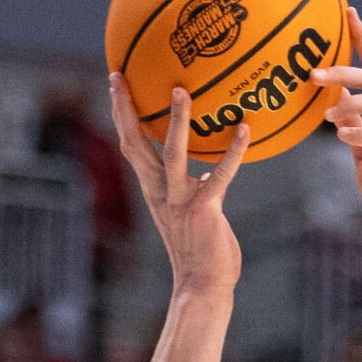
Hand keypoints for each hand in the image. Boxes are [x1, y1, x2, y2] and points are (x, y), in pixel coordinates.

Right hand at [109, 74, 247, 298]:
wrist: (202, 285)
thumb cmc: (200, 252)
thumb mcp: (192, 214)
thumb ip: (197, 190)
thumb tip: (207, 172)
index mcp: (153, 190)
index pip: (131, 146)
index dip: (121, 115)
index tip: (117, 84)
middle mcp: (160, 192)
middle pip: (135, 144)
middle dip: (126, 109)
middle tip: (121, 77)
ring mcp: (180, 200)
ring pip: (172, 153)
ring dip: (177, 121)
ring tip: (181, 90)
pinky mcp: (205, 209)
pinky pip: (221, 175)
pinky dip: (233, 152)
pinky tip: (245, 128)